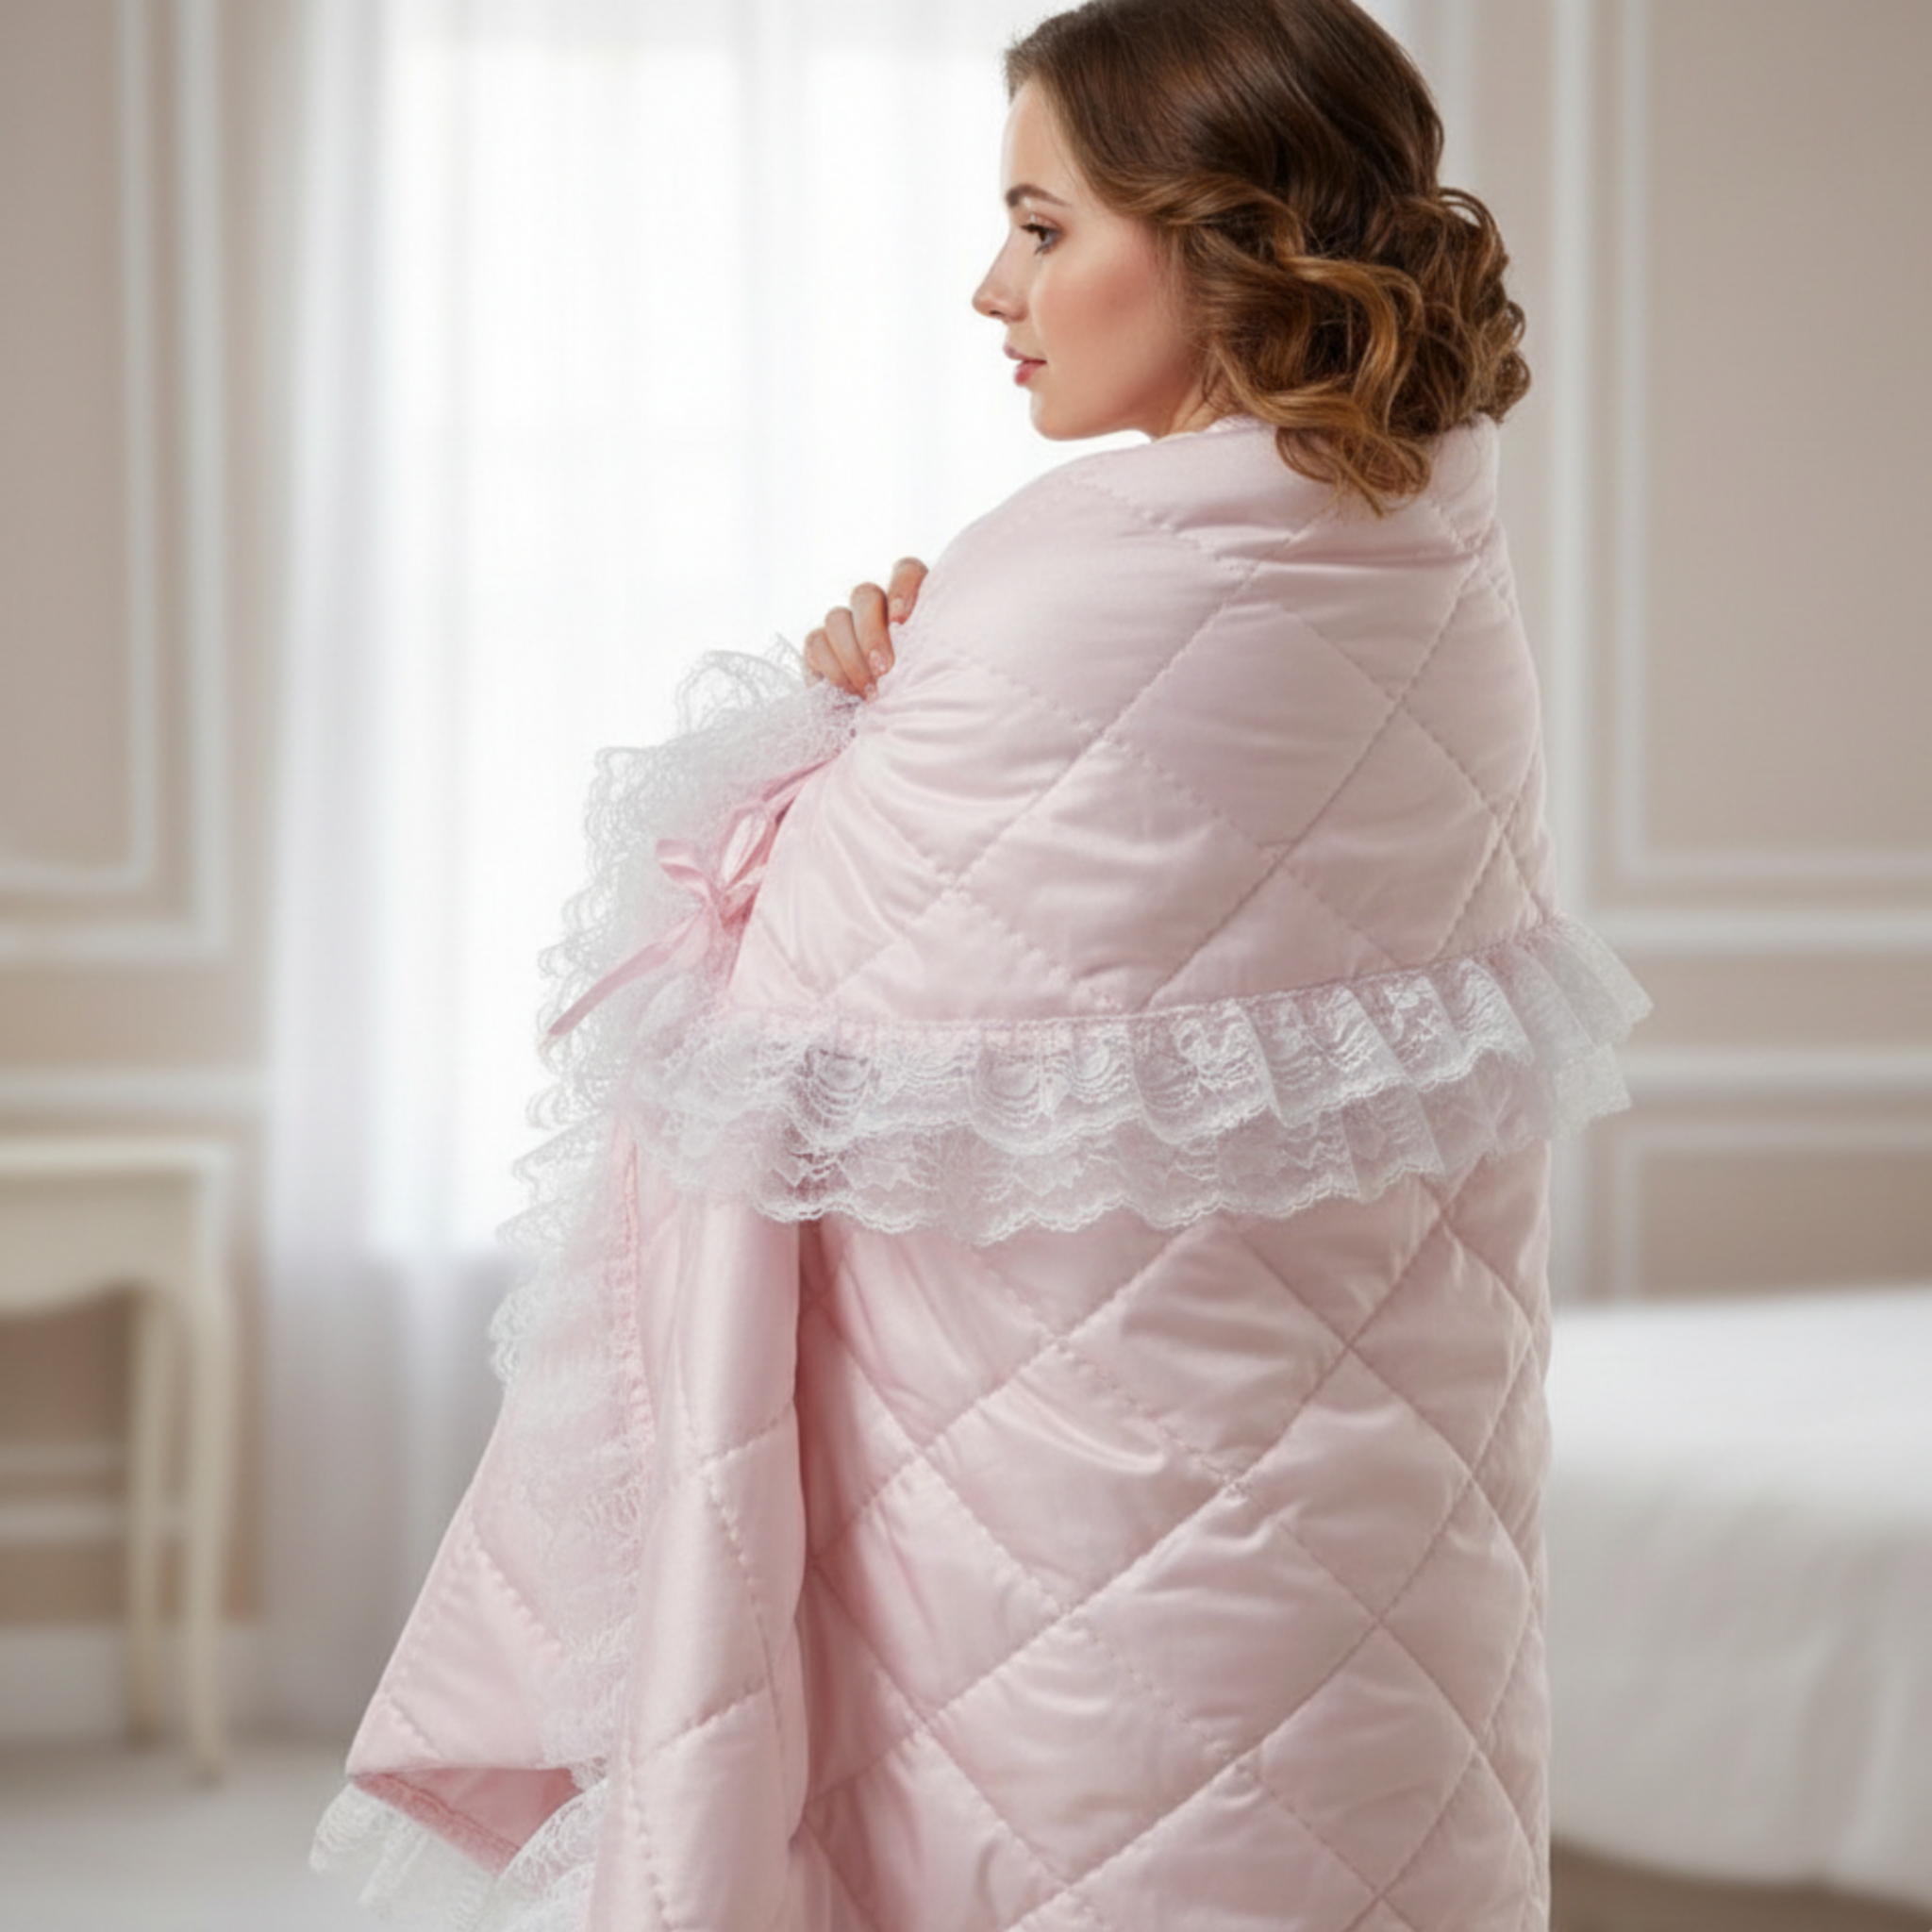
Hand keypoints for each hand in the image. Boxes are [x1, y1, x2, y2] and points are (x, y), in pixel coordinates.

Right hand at [803, 557, 927, 698]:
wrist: (887, 740)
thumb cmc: (922, 708)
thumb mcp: (938, 682)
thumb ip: (936, 660)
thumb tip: (936, 658)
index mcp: (912, 608)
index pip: (905, 572)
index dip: (901, 589)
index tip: (902, 621)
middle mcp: (876, 610)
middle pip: (865, 594)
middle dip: (871, 632)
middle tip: (884, 669)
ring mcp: (844, 627)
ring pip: (837, 617)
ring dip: (852, 656)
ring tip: (871, 693)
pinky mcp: (819, 648)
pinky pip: (816, 643)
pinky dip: (833, 669)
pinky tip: (850, 693)